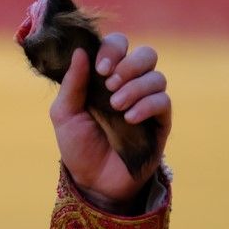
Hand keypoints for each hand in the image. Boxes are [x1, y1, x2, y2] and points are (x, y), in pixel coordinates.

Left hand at [49, 32, 171, 205]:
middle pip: (146, 54)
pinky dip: (147, 105)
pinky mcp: (160, 122)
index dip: (112, 50)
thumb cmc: (78, 146)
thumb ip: (71, 83)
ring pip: (156, 76)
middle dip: (129, 64)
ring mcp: (147, 102)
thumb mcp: (64, 114)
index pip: (118, 46)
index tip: (100, 69)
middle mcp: (130, 85)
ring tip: (116, 106)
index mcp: (106, 77)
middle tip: (110, 83)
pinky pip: (163, 101)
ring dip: (135, 87)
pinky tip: (129, 118)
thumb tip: (81, 51)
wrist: (93, 182)